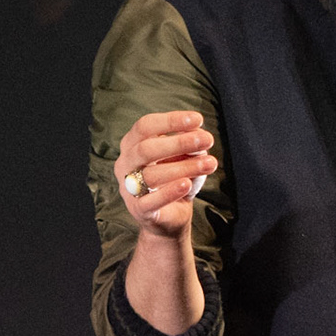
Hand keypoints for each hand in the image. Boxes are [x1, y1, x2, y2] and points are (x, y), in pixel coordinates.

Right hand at [114, 111, 216, 238]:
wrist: (171, 215)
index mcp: (132, 144)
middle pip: (146, 149)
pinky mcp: (138, 210)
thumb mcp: (186, 157)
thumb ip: (189, 145)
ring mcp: (128, 187)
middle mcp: (125, 163)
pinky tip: (187, 184)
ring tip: (210, 163)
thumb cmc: (176, 178)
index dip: (171, 121)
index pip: (145, 126)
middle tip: (208, 140)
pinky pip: (150, 201)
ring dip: (184, 167)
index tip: (198, 119)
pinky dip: (170, 192)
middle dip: (180, 143)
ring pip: (151, 175)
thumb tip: (198, 134)